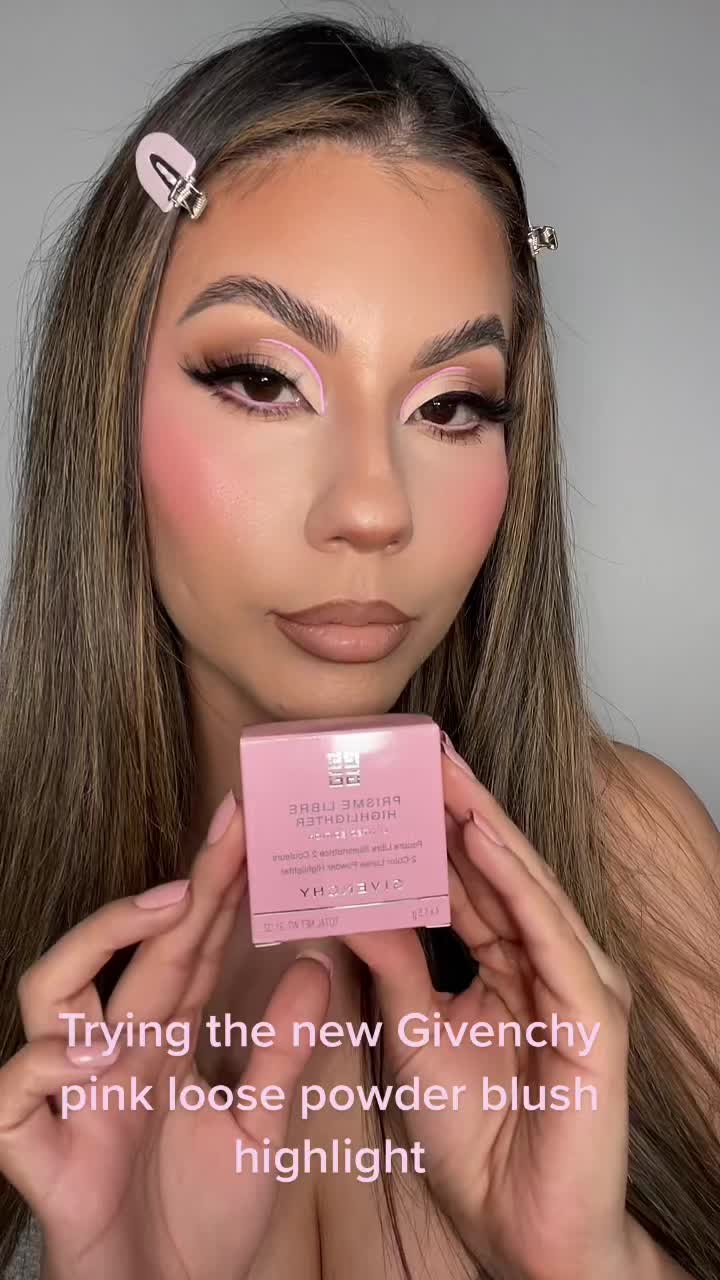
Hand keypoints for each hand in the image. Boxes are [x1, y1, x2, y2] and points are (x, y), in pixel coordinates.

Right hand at [0, 793, 331, 1279]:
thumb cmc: (203, 1220)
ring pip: (48, 994)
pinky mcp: (38, 1150)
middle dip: (179, 885)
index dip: (217, 887)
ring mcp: (70, 1096)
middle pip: (134, 951)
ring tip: (163, 920)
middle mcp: (113, 1050)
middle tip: (230, 832)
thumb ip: (281, 1051)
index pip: (188, 948)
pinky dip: (50, 1066)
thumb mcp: (261, 1128)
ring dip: (96, 948)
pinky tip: (96, 1054)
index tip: (252, 827)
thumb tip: (315, 963)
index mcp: (163, 1040)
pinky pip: (18, 1095)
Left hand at [340, 741, 634, 1279]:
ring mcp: (575, 982)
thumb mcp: (413, 1036)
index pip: (467, 879)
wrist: (522, 1229)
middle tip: (416, 746)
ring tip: (442, 769)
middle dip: (455, 804)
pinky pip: (547, 933)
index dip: (429, 827)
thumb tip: (356, 901)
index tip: (391, 776)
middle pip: (495, 867)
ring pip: (522, 885)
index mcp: (507, 964)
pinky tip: (479, 837)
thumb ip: (393, 966)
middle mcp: (546, 960)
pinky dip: (513, 881)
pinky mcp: (593, 1014)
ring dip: (481, 823)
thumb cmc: (476, 1141)